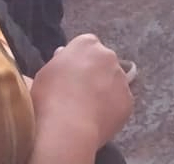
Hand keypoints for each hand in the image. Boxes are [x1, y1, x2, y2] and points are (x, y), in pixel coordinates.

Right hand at [30, 34, 131, 155]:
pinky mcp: (128, 100)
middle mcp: (108, 55)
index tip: (70, 75)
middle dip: (94, 73)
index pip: (86, 46)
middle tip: (79, 92)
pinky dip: (111, 108)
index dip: (78, 61)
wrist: (67, 128)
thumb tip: (63, 54)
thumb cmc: (49, 98)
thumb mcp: (45, 72)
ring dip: (105, 90)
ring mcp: (121, 78)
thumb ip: (60, 60)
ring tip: (87, 110)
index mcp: (86, 44)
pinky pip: (120, 102)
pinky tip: (96, 119)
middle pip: (103, 61)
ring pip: (114, 81)